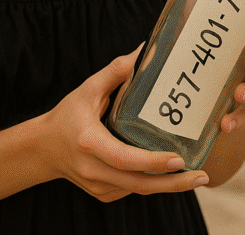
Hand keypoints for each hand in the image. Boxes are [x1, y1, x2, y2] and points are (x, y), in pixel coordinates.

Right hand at [40, 46, 208, 201]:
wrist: (42, 149)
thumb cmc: (66, 116)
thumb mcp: (86, 90)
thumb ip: (114, 72)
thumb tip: (143, 50)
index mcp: (90, 143)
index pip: (125, 158)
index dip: (152, 161)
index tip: (178, 159)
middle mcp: (94, 170)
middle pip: (139, 185)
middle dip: (173, 184)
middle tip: (202, 176)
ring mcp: (98, 186)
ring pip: (139, 190)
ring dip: (168, 186)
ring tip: (197, 176)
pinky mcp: (102, 193)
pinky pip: (132, 190)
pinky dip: (152, 183)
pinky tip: (171, 175)